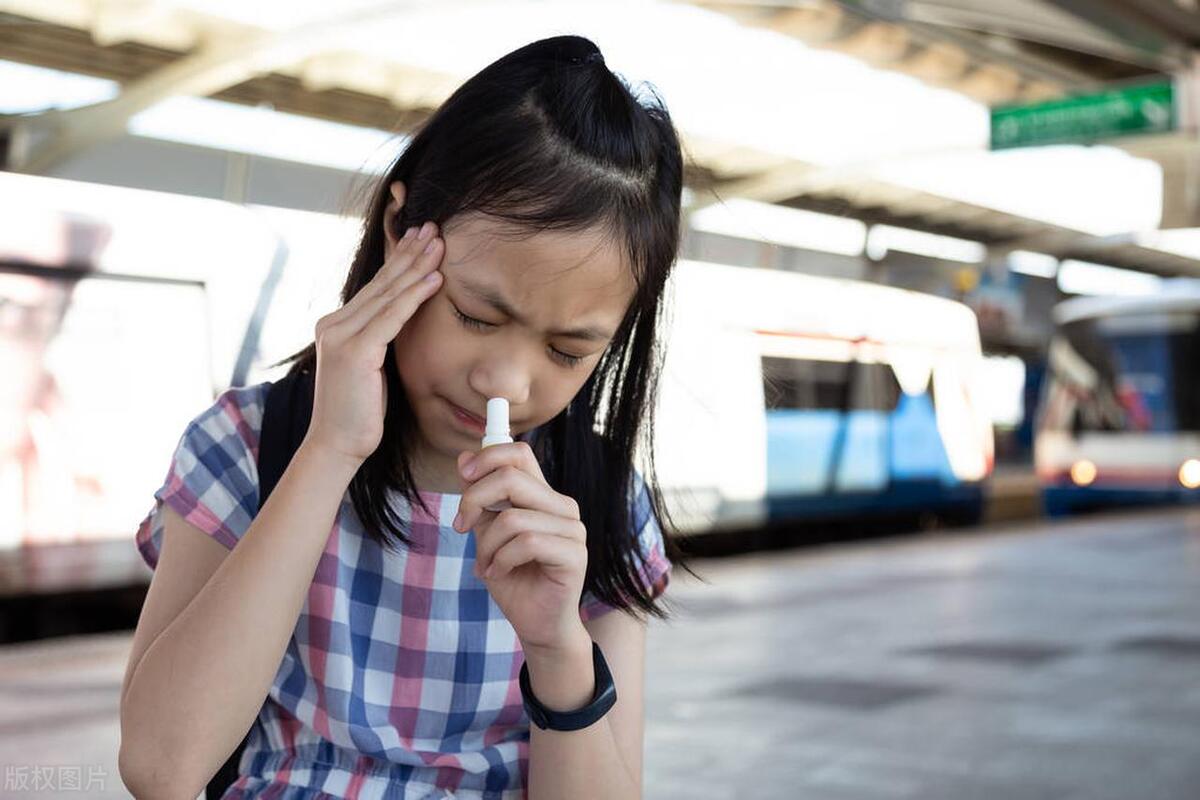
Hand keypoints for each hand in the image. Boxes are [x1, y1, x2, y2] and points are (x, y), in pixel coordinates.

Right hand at [303, 181, 443, 464]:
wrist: (337, 445)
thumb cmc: (358, 412)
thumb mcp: (369, 367)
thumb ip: (377, 339)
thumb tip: (400, 320)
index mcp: (336, 325)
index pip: (376, 287)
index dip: (399, 260)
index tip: (421, 238)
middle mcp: (334, 324)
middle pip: (382, 282)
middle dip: (410, 253)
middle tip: (434, 227)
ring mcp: (341, 336)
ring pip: (388, 294)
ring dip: (417, 266)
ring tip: (440, 244)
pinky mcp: (355, 351)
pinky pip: (392, 317)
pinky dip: (415, 296)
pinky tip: (435, 278)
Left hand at [451, 442, 588, 652]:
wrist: (535, 624)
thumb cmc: (513, 578)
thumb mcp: (486, 534)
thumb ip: (480, 499)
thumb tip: (464, 458)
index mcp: (543, 496)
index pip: (520, 454)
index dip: (488, 456)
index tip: (464, 475)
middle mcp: (562, 506)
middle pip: (511, 477)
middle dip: (474, 500)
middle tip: (460, 527)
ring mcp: (572, 529)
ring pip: (512, 517)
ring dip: (487, 545)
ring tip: (485, 565)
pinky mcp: (574, 554)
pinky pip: (526, 543)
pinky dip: (502, 560)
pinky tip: (497, 574)